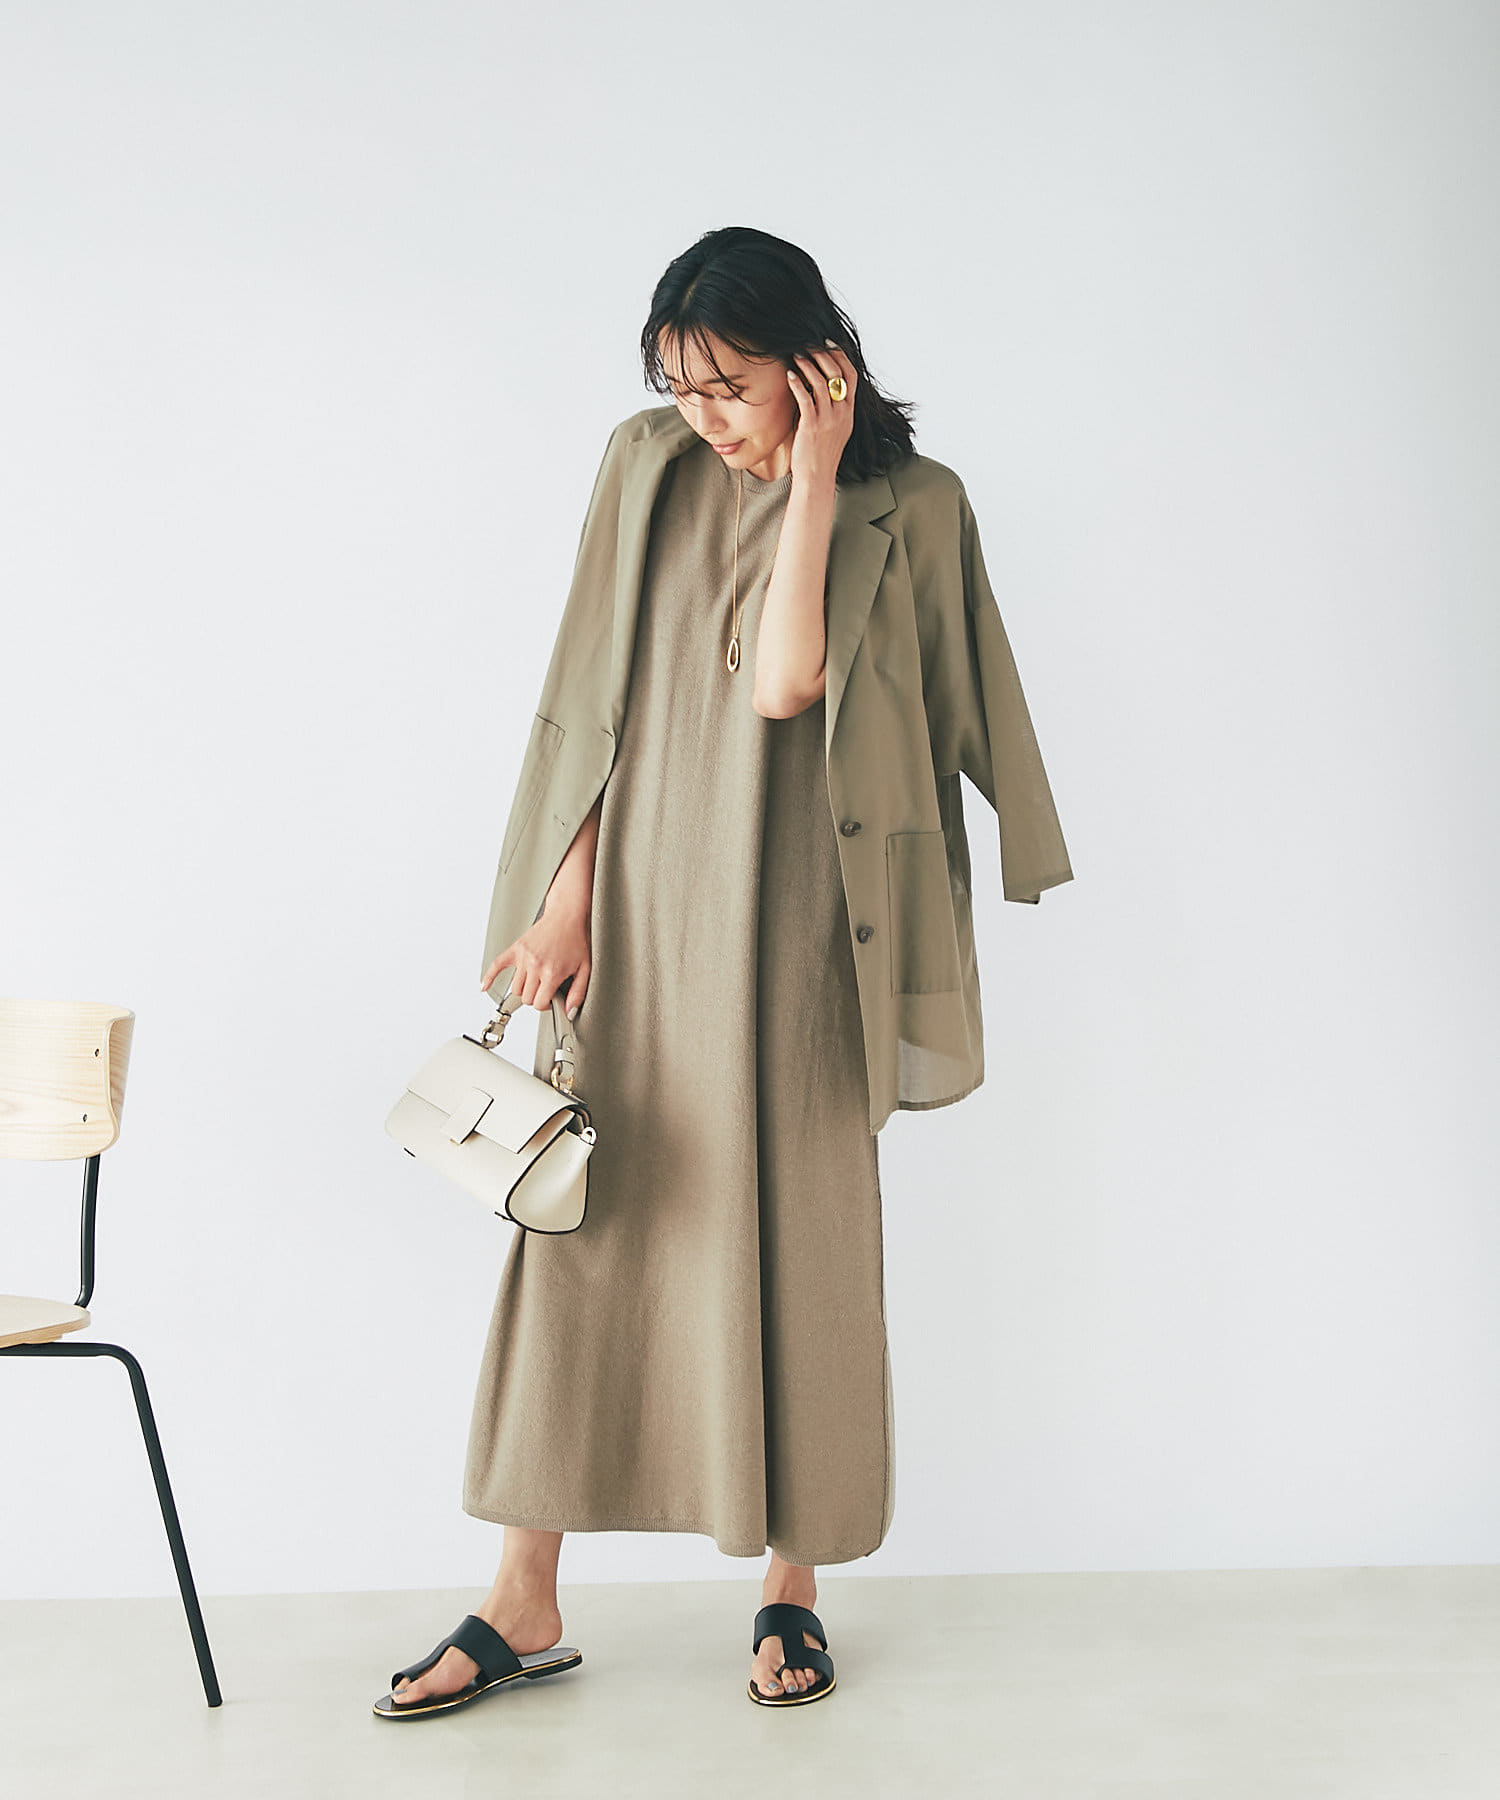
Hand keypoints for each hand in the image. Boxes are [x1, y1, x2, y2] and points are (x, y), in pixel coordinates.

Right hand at [480, 903, 591, 1018]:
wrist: (566, 916)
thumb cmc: (576, 940)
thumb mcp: (585, 969)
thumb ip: (578, 993)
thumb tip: (569, 1012)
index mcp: (551, 973)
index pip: (538, 1003)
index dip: (545, 1005)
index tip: (550, 999)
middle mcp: (535, 965)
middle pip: (525, 998)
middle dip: (535, 997)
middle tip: (545, 989)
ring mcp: (523, 957)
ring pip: (515, 987)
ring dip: (524, 988)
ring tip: (535, 981)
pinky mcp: (516, 949)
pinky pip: (496, 965)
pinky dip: (489, 977)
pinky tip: (485, 987)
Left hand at [786, 340, 857, 484]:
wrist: (816, 476)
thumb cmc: (822, 453)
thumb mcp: (836, 428)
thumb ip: (835, 409)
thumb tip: (823, 387)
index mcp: (849, 412)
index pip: (851, 376)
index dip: (841, 356)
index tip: (829, 344)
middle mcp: (841, 413)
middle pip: (837, 374)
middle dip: (823, 355)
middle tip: (809, 345)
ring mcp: (828, 420)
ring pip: (821, 383)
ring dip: (808, 365)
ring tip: (796, 356)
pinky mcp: (812, 426)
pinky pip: (805, 398)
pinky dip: (797, 384)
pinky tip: (789, 376)